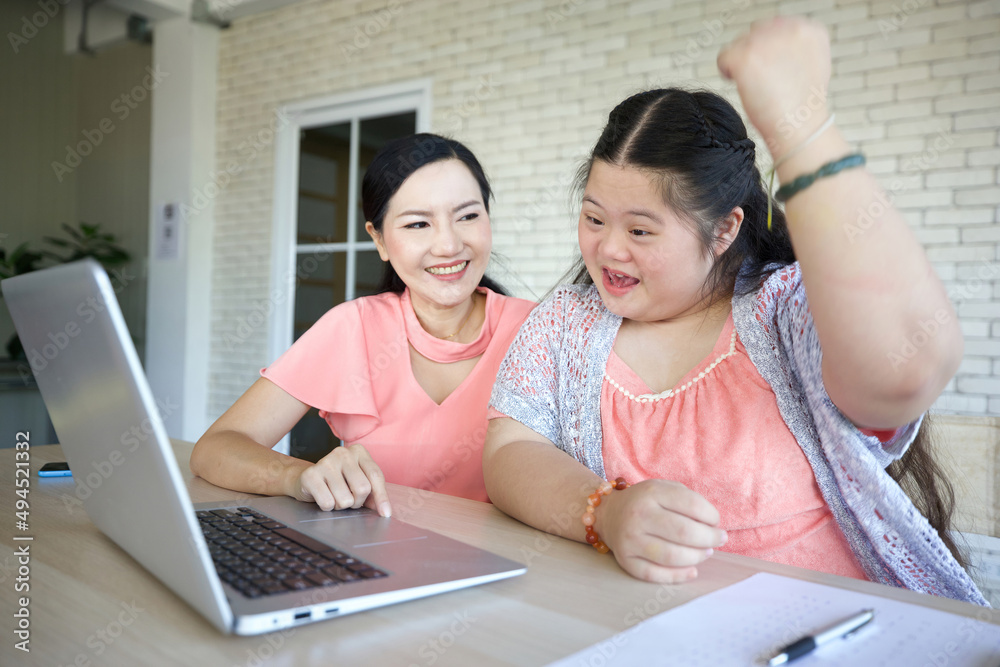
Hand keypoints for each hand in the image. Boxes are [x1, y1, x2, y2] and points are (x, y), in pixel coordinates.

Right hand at [290, 444, 391, 516]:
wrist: (308, 479)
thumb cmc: (338, 481)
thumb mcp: (358, 482)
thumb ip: (373, 493)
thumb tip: (384, 510)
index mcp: (359, 452)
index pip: (375, 475)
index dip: (382, 497)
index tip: (385, 513)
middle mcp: (343, 453)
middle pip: (362, 488)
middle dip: (357, 502)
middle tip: (349, 499)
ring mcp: (326, 462)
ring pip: (345, 499)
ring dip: (341, 506)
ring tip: (335, 497)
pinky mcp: (310, 475)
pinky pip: (328, 503)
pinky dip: (327, 507)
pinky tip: (323, 497)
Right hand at [599, 479, 726, 583]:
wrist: (609, 514)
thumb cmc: (646, 502)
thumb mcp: (664, 488)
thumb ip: (688, 501)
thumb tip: (713, 527)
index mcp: (651, 492)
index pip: (692, 505)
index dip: (712, 516)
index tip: (716, 522)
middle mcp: (638, 515)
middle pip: (684, 532)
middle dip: (710, 538)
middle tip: (718, 539)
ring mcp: (630, 539)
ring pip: (672, 556)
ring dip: (697, 557)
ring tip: (706, 552)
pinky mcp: (626, 560)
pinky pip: (655, 574)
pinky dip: (678, 576)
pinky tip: (692, 571)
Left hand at [717, 16, 831, 161]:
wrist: (799, 126)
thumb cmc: (804, 106)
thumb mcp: (813, 65)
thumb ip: (796, 48)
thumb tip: (774, 45)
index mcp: (809, 29)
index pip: (777, 26)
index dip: (770, 50)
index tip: (772, 68)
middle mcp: (789, 29)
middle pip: (756, 33)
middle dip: (755, 54)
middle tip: (762, 80)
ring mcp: (766, 41)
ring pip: (739, 44)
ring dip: (742, 64)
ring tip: (755, 85)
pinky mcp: (746, 56)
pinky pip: (724, 57)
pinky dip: (727, 71)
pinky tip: (739, 83)